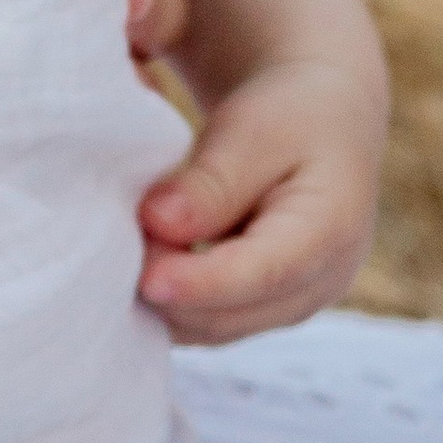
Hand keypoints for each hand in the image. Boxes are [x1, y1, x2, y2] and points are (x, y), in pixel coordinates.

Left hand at [136, 56, 383, 342]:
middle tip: (113, 245)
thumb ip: (211, 180)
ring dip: (165, 302)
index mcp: (329, 230)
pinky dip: (172, 303)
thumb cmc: (288, 115)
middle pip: (233, 314)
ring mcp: (293, 302)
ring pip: (215, 328)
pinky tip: (140, 266)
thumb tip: (158, 222)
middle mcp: (320, 282)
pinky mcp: (266, 307)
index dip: (202, 282)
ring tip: (124, 249)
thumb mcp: (253, 128)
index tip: (147, 278)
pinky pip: (210, 323)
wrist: (323, 121)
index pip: (265, 272)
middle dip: (169, 291)